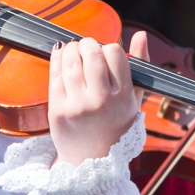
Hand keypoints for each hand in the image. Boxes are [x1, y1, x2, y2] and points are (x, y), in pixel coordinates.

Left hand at [45, 33, 143, 166]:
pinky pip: (54, 75)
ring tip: (73, 52)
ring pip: (70, 61)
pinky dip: (56, 60)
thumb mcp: (133, 99)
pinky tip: (61, 58)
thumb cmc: (115, 125)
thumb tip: (140, 34)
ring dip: (70, 49)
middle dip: (86, 44)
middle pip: (91, 53)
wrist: (91, 160)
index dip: (108, 48)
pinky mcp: (58, 110)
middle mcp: (102, 100)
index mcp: (124, 96)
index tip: (104, 54)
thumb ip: (140, 65)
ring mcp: (78, 106)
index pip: (115, 53)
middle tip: (85, 48)